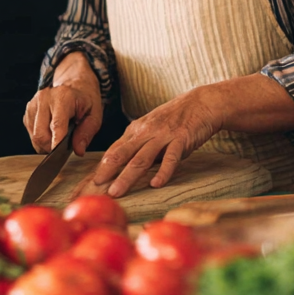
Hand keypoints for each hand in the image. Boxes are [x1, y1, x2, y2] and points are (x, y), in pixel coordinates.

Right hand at [23, 52, 102, 155]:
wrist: (75, 84)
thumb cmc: (85, 100)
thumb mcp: (94, 115)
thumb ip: (87, 132)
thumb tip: (78, 151)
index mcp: (63, 96)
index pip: (56, 125)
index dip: (57, 144)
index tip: (59, 157)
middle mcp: (44, 98)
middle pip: (40, 135)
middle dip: (52, 148)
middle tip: (64, 147)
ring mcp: (34, 104)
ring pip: (34, 136)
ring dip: (46, 144)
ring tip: (59, 138)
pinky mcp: (28, 111)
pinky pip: (31, 133)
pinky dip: (41, 139)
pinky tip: (51, 132)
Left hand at [91, 87, 222, 198]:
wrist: (202, 103)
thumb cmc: (176, 118)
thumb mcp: (152, 128)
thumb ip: (139, 145)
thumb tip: (124, 166)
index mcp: (137, 130)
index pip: (115, 149)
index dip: (102, 165)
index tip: (91, 182)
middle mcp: (147, 132)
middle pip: (123, 154)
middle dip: (108, 171)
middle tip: (95, 187)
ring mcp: (163, 135)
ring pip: (141, 158)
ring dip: (127, 176)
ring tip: (117, 191)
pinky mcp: (181, 139)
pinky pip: (171, 158)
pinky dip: (163, 172)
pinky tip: (156, 184)